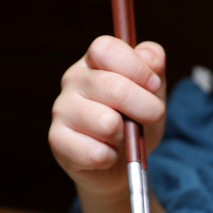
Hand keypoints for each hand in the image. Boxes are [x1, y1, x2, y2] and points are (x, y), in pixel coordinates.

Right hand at [49, 35, 166, 200]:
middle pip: (114, 87)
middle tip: (153, 116)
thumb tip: (150, 59)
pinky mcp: (57, 140)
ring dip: (125, 136)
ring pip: (107, 123)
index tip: (154, 85)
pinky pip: (96, 153)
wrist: (121, 162)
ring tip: (122, 136)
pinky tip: (107, 153)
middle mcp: (73, 80)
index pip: (106, 49)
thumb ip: (155, 68)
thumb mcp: (153, 92)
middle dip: (145, 107)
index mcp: (94, 61)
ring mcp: (61, 109)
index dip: (136, 68)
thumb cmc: (136, 120)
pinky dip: (111, 157)